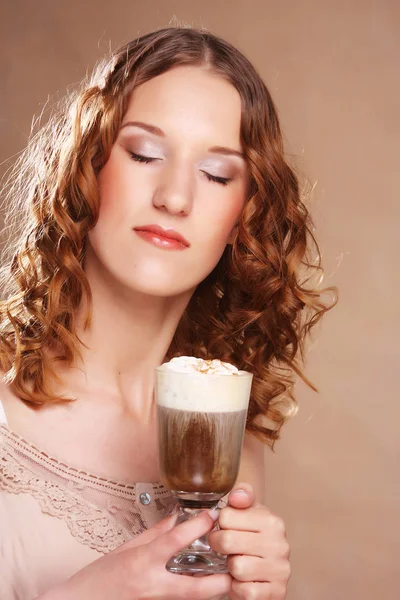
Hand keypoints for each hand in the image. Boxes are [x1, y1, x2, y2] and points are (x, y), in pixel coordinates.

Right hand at [39, 509, 230, 599]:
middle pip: (194, 588)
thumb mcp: (125, 549)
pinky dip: (192, 594)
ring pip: (190, 598)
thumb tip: (176, 519)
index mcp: (141, 562)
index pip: (172, 542)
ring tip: (228, 576)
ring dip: (210, 590)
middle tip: (237, 568)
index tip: (211, 515)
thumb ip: (154, 535)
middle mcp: (151, 586)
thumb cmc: (97, 578)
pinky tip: (203, 585)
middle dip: (220, 582)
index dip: (194, 527)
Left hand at [209, 483, 289, 599]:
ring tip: (236, 562)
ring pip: (237, 568)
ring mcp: (280, 570)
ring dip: (231, 568)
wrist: (268, 565)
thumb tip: (237, 496)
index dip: (220, 524)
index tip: (226, 527)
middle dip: (219, 545)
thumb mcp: (247, 511)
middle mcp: (280, 544)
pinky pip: (245, 592)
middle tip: (224, 547)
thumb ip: (241, 495)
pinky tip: (241, 580)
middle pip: (228, 541)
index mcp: (272, 521)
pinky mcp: (277, 592)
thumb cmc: (252, 534)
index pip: (226, 516)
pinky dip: (238, 588)